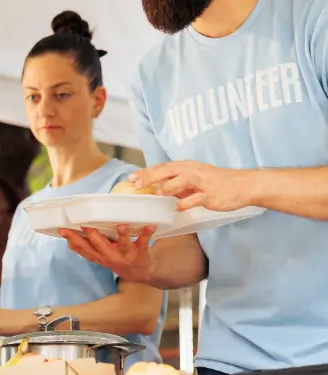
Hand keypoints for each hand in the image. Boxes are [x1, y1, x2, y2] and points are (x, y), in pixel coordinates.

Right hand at [61, 226, 155, 283]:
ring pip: (123, 245)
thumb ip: (87, 250)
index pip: (84, 248)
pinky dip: (146, 235)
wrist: (144, 273)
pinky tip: (149, 227)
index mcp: (100, 256)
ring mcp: (126, 255)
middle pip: (100, 246)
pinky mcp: (141, 252)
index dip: (73, 240)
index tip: (63, 230)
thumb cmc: (119, 260)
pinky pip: (144, 243)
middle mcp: (111, 256)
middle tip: (86, 226)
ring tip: (121, 227)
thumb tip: (69, 241)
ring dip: (122, 236)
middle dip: (93, 236)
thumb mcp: (101, 258)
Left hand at [131, 161, 252, 211]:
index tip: (131, 178)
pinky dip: (186, 203)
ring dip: (168, 187)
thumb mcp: (195, 179)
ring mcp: (202, 182)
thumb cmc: (217, 182)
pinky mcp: (211, 195)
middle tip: (136, 184)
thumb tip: (158, 189)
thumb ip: (177, 183)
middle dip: (150, 176)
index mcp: (187, 166)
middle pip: (168, 170)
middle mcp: (193, 171)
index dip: (146, 172)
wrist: (244, 185)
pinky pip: (196, 198)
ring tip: (159, 194)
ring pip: (182, 180)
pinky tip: (178, 208)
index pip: (162, 167)